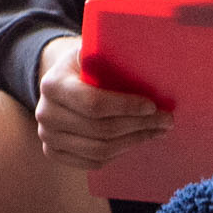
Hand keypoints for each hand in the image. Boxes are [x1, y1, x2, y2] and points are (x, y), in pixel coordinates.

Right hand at [34, 33, 171, 167]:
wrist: (61, 81)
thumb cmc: (85, 64)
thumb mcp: (93, 51)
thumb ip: (110, 55)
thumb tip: (148, 55)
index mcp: (52, 84)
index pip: (94, 103)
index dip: (126, 107)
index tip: (152, 106)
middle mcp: (45, 113)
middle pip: (101, 130)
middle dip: (139, 126)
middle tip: (166, 120)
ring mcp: (48, 136)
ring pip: (100, 149)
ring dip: (135, 141)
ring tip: (157, 131)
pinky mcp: (54, 153)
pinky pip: (93, 162)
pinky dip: (119, 153)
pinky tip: (136, 139)